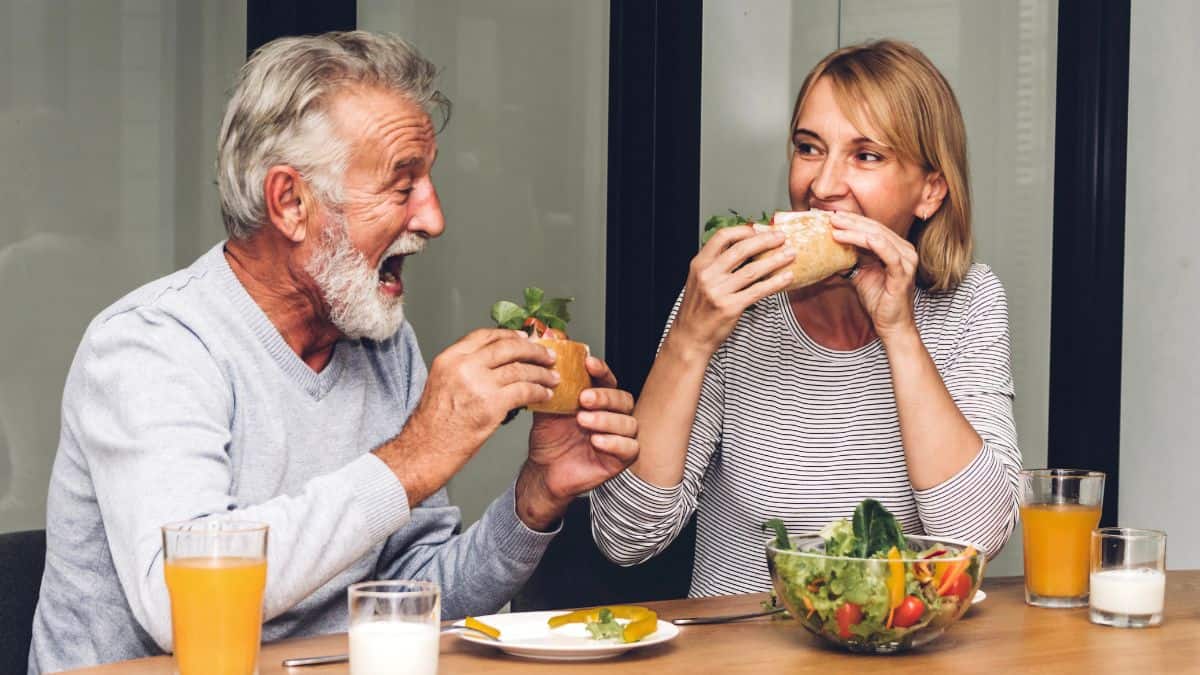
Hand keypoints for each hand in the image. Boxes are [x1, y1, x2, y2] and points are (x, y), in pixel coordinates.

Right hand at [375, 329, 557, 505]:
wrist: (424, 451)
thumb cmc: (432, 425)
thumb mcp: (442, 383)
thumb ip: (465, 369)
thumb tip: (495, 365)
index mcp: (450, 358)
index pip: (485, 335)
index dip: (510, 335)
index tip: (524, 337)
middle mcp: (463, 366)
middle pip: (507, 346)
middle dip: (533, 349)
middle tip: (547, 355)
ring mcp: (478, 384)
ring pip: (520, 368)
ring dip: (541, 373)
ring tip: (553, 377)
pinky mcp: (491, 405)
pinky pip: (524, 390)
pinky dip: (539, 391)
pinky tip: (545, 395)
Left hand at [515, 356, 637, 529]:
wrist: (543, 470)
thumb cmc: (550, 439)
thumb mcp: (548, 408)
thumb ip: (551, 383)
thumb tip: (544, 354)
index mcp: (598, 400)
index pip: (608, 380)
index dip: (601, 371)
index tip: (588, 364)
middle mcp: (612, 416)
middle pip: (623, 400)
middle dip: (604, 397)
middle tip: (584, 399)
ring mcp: (619, 437)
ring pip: (629, 423)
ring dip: (607, 420)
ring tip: (584, 421)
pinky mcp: (620, 459)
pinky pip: (630, 448)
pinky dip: (615, 443)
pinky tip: (596, 441)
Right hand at [669, 226, 794, 355]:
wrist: (690, 337)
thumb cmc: (697, 310)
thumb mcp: (699, 281)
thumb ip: (716, 265)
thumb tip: (745, 249)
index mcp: (699, 264)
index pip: (722, 237)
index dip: (743, 231)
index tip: (758, 229)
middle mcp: (708, 275)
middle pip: (741, 249)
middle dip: (765, 240)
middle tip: (781, 237)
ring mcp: (719, 291)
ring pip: (753, 270)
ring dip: (775, 260)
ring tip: (790, 254)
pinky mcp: (730, 307)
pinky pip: (758, 291)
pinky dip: (775, 283)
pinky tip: (787, 277)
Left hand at [830, 212, 918, 340]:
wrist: (891, 324)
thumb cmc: (878, 299)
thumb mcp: (860, 273)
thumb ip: (851, 258)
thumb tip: (828, 248)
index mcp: (896, 248)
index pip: (873, 228)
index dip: (853, 221)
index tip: (832, 216)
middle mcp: (905, 250)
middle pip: (875, 229)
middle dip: (851, 222)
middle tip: (831, 217)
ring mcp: (906, 261)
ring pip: (879, 237)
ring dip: (855, 231)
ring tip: (835, 228)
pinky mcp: (903, 274)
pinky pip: (888, 254)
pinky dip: (872, 243)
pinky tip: (855, 238)